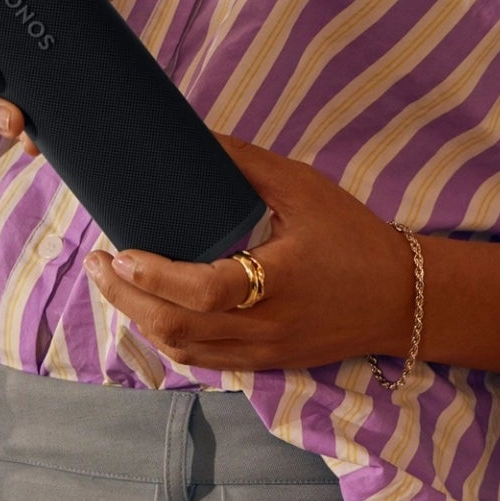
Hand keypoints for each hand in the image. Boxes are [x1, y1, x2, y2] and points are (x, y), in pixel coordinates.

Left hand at [83, 130, 417, 372]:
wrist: (403, 298)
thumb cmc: (353, 236)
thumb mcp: (305, 188)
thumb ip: (247, 165)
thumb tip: (195, 136)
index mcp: (278, 282)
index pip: (203, 291)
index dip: (154, 277)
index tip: (120, 252)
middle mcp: (266, 328)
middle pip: (178, 330)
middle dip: (126, 300)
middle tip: (97, 265)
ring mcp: (263, 353)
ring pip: (184, 352)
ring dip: (140, 321)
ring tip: (114, 283)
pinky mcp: (264, 364)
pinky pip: (203, 361)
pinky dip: (168, 339)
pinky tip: (150, 312)